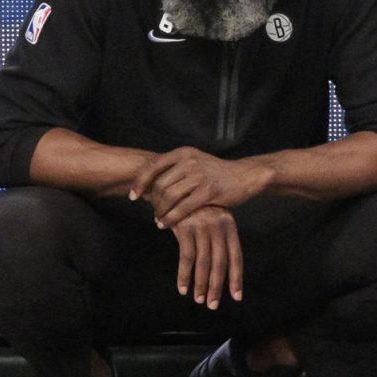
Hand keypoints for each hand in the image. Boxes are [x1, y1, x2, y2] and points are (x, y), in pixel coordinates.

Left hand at [130, 146, 268, 228]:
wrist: (244, 176)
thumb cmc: (215, 173)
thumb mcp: (194, 163)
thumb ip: (173, 171)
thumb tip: (147, 186)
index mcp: (183, 153)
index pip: (152, 166)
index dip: (139, 182)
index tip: (132, 196)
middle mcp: (190, 161)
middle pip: (160, 184)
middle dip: (153, 201)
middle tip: (152, 212)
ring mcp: (200, 176)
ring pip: (170, 197)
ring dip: (160, 211)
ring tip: (158, 220)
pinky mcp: (209, 191)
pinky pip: (183, 208)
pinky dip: (171, 218)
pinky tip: (166, 224)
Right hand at [169, 205, 242, 309]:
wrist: (172, 184)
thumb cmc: (192, 207)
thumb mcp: (211, 218)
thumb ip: (218, 238)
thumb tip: (222, 269)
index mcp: (228, 224)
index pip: (236, 256)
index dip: (236, 278)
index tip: (236, 296)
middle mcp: (218, 225)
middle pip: (220, 262)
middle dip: (216, 286)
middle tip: (213, 305)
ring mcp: (202, 225)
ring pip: (203, 262)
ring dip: (200, 284)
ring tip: (199, 300)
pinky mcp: (184, 227)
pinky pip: (186, 257)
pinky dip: (184, 275)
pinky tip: (183, 288)